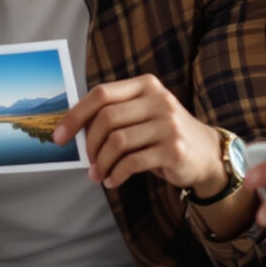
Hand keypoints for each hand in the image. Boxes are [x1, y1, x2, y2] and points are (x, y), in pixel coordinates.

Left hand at [54, 75, 218, 191]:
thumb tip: (72, 130)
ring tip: (99, 174)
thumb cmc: (163, 134)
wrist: (206, 153)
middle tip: (88, 162)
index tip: (59, 137)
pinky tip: (113, 181)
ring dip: (102, 163)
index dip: (75, 115)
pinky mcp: (174, 149)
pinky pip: (133, 162)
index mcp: (146, 85)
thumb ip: (115, 115)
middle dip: (90, 144)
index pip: (101, 94)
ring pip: (118, 142)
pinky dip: (116, 174)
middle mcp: (159, 100)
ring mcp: (168, 124)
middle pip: (107, 118)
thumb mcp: (142, 115)